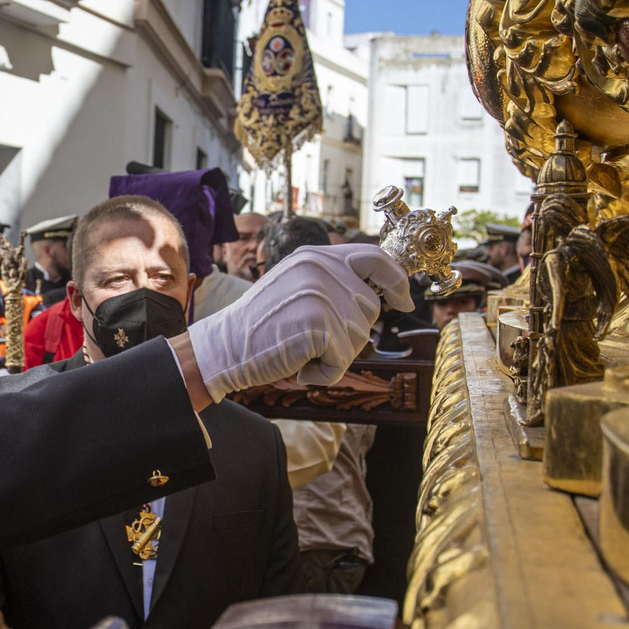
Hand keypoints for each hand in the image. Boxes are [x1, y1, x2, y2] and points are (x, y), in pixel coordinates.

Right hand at [185, 244, 414, 401]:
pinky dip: (324, 373)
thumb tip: (380, 292)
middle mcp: (320, 269)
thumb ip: (331, 281)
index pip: (375, 257)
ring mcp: (320, 294)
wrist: (224, 347)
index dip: (397, 280)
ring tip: (299, 349)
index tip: (404, 299)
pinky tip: (298, 366)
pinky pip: (343, 360)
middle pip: (371, 309)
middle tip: (310, 338)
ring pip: (360, 338)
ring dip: (334, 355)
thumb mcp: (295, 286)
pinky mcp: (318, 323)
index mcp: (316, 256)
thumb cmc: (260, 326)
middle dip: (349, 333)